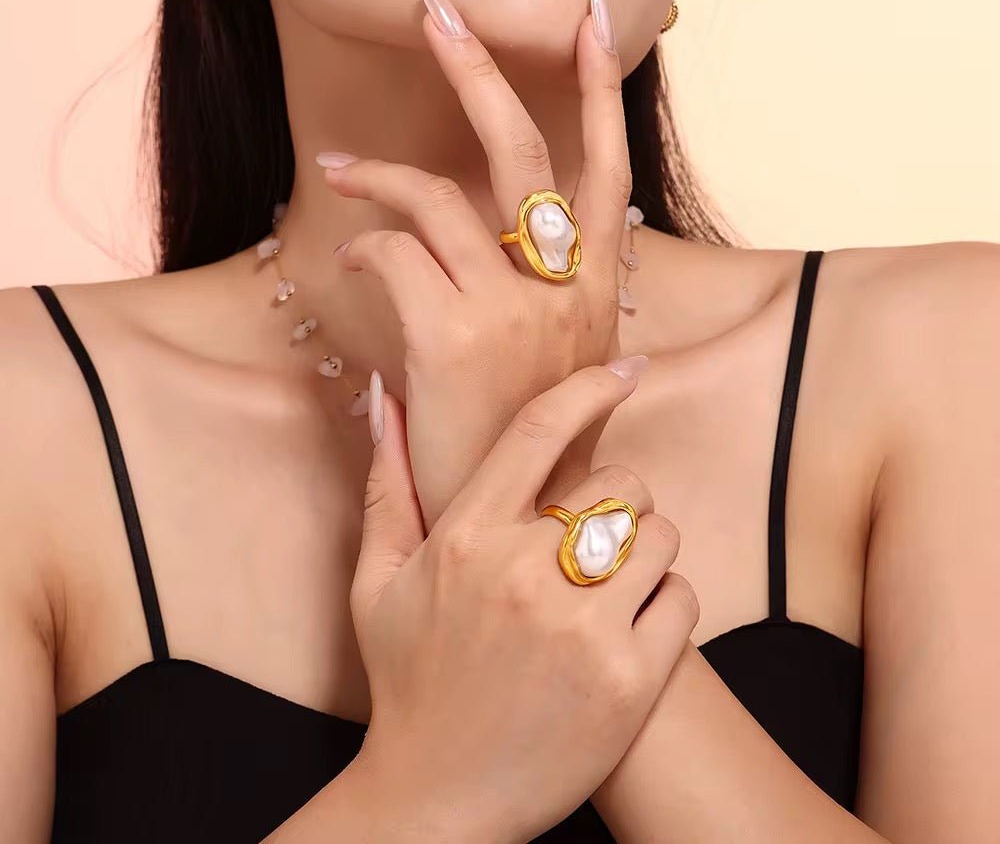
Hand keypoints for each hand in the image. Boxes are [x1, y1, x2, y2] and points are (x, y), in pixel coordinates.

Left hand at [323, 0, 632, 528]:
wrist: (515, 534)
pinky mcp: (453, 336)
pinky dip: (364, 242)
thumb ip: (551, 300)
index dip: (601, 95)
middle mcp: (566, 292)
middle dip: (480, 70)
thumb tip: (518, 242)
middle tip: (438, 10)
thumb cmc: (529, 448)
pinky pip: (395, 252)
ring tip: (340, 169)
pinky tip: (351, 257)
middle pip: (525, 153)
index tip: (592, 26)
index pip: (608, 174)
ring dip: (379, 172)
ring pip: (440, 195)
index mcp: (597, 296)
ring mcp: (513, 311)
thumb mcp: (563, 369)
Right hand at [349, 361, 697, 843]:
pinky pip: (683, 598)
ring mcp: (583, 629)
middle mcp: (526, 574)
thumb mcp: (377, 581)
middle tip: (589, 540)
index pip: (540, 431)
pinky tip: (627, 629)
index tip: (628, 369)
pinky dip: (667, 605)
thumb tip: (383, 394)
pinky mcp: (629, 680)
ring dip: (645, 551)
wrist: (438, 799)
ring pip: (662, 536)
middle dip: (615, 502)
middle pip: (622, 485)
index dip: (590, 387)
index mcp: (466, 539)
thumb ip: (386, 482)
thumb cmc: (408, 681)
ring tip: (606, 586)